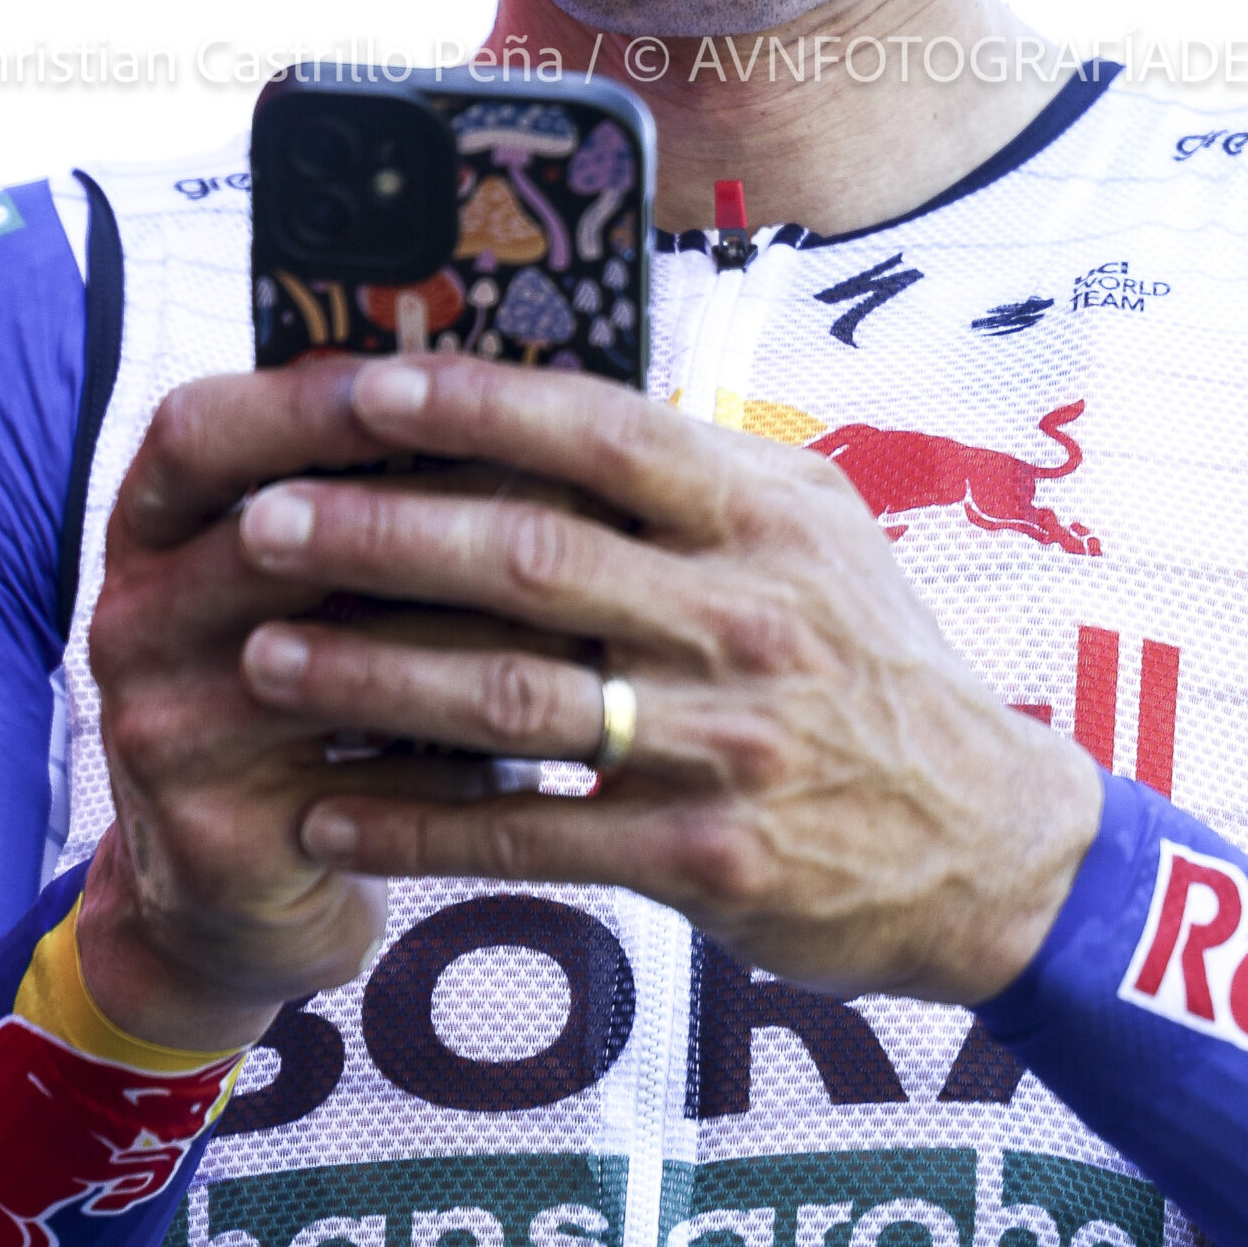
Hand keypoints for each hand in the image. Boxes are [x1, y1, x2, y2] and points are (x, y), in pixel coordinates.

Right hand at [78, 357, 577, 1051]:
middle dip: (415, 515)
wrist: (234, 885)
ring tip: (580, 616)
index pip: (199, 431)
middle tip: (549, 498)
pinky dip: (464, 760)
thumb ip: (370, 492)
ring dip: (464, 636)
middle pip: (268, 541)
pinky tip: (548, 740)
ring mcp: (162, 732)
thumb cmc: (309, 685)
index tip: (413, 381)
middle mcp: (133, 619)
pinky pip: (366, 785)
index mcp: (151, 528)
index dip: (303, 401)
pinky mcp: (214, 834)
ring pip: (330, 663)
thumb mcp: (307, 576)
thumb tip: (511, 387)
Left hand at [235, 354, 1104, 1005]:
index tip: (361, 388)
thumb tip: (550, 395)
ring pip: (517, 698)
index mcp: (765, 516)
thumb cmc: (871, 661)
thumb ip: (699, 468)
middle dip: (385, 533)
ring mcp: (725, 743)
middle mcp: (746, 617)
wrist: (985, 840)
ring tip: (263, 655)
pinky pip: (533, 837)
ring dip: (374, 677)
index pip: (602, 435)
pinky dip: (419, 827)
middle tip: (267, 517)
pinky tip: (328, 816)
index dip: (475, 408)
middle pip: (534, 559)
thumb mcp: (819, 531)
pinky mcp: (704, 858)